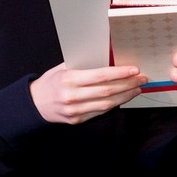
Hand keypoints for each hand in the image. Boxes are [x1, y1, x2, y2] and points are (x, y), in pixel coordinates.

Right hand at [30, 63, 147, 123]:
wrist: (34, 104)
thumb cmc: (51, 82)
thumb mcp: (63, 68)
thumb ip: (83, 64)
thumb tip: (108, 56)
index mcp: (69, 79)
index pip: (101, 76)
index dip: (120, 73)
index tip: (134, 69)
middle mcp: (73, 96)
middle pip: (107, 91)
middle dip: (128, 84)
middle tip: (142, 78)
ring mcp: (75, 110)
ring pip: (107, 104)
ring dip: (126, 96)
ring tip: (137, 88)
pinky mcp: (77, 120)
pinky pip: (100, 112)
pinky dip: (114, 104)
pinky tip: (124, 98)